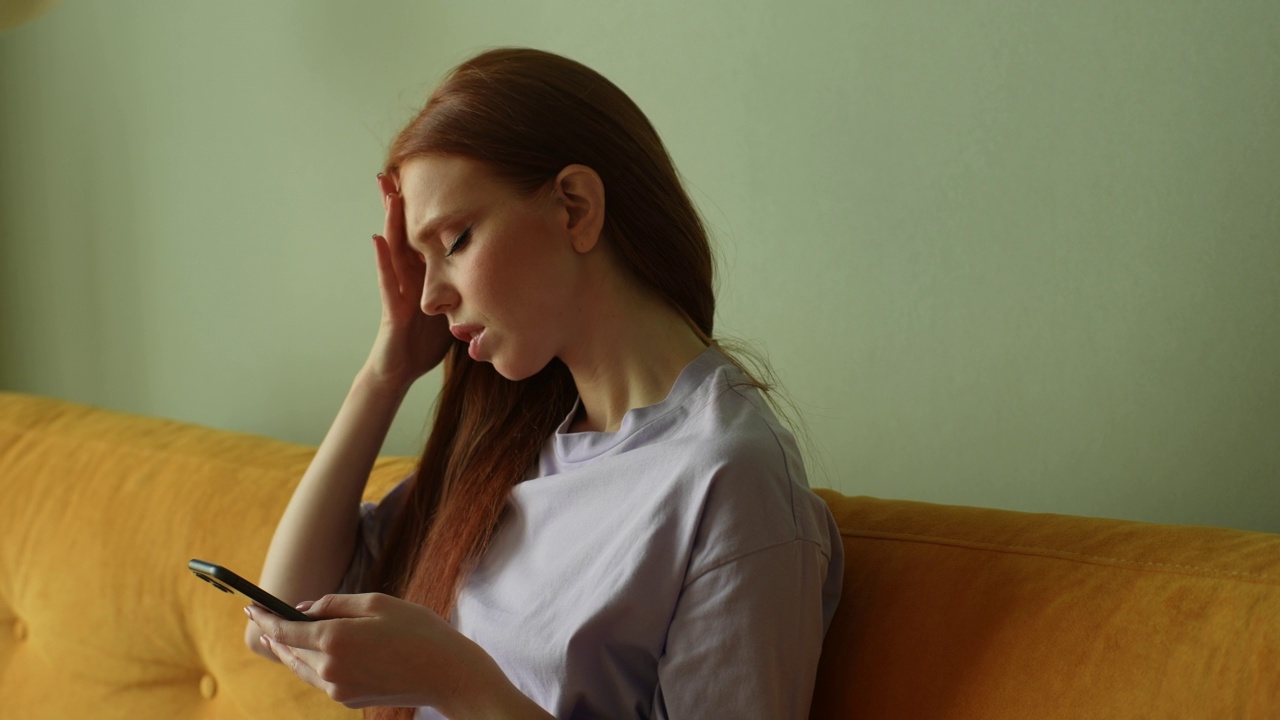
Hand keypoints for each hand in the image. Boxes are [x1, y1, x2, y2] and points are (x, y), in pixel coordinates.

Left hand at [247, 593, 537, 714]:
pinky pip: (320, 678)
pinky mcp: (348, 699)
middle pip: (289, 651)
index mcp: (335, 639)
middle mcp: (329, 668)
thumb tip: (305, 610)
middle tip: (263, 618)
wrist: (446, 673)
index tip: (250, 607)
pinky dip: (310, 663)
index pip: (285, 630)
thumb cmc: (417, 630)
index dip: (265, 617)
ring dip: (290, 651)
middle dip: (275, 633)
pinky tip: (312, 652)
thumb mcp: (378, 602)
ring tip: (280, 635)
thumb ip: (335, 604)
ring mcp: (337, 689)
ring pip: (301, 667)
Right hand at [363, 173, 453, 392]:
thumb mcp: (458, 307)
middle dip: (404, 201)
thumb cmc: (427, 340)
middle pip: (408, 231)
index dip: (431, 208)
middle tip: (402, 167)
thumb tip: (507, 274)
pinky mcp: (391, 308)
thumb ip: (471, 288)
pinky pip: (386, 280)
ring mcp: (397, 288)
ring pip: (394, 247)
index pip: (429, 234)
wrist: (402, 369)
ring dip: (391, 220)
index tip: (438, 178)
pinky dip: (382, 259)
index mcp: (426, 273)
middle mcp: (409, 275)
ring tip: (389, 191)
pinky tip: (378, 239)